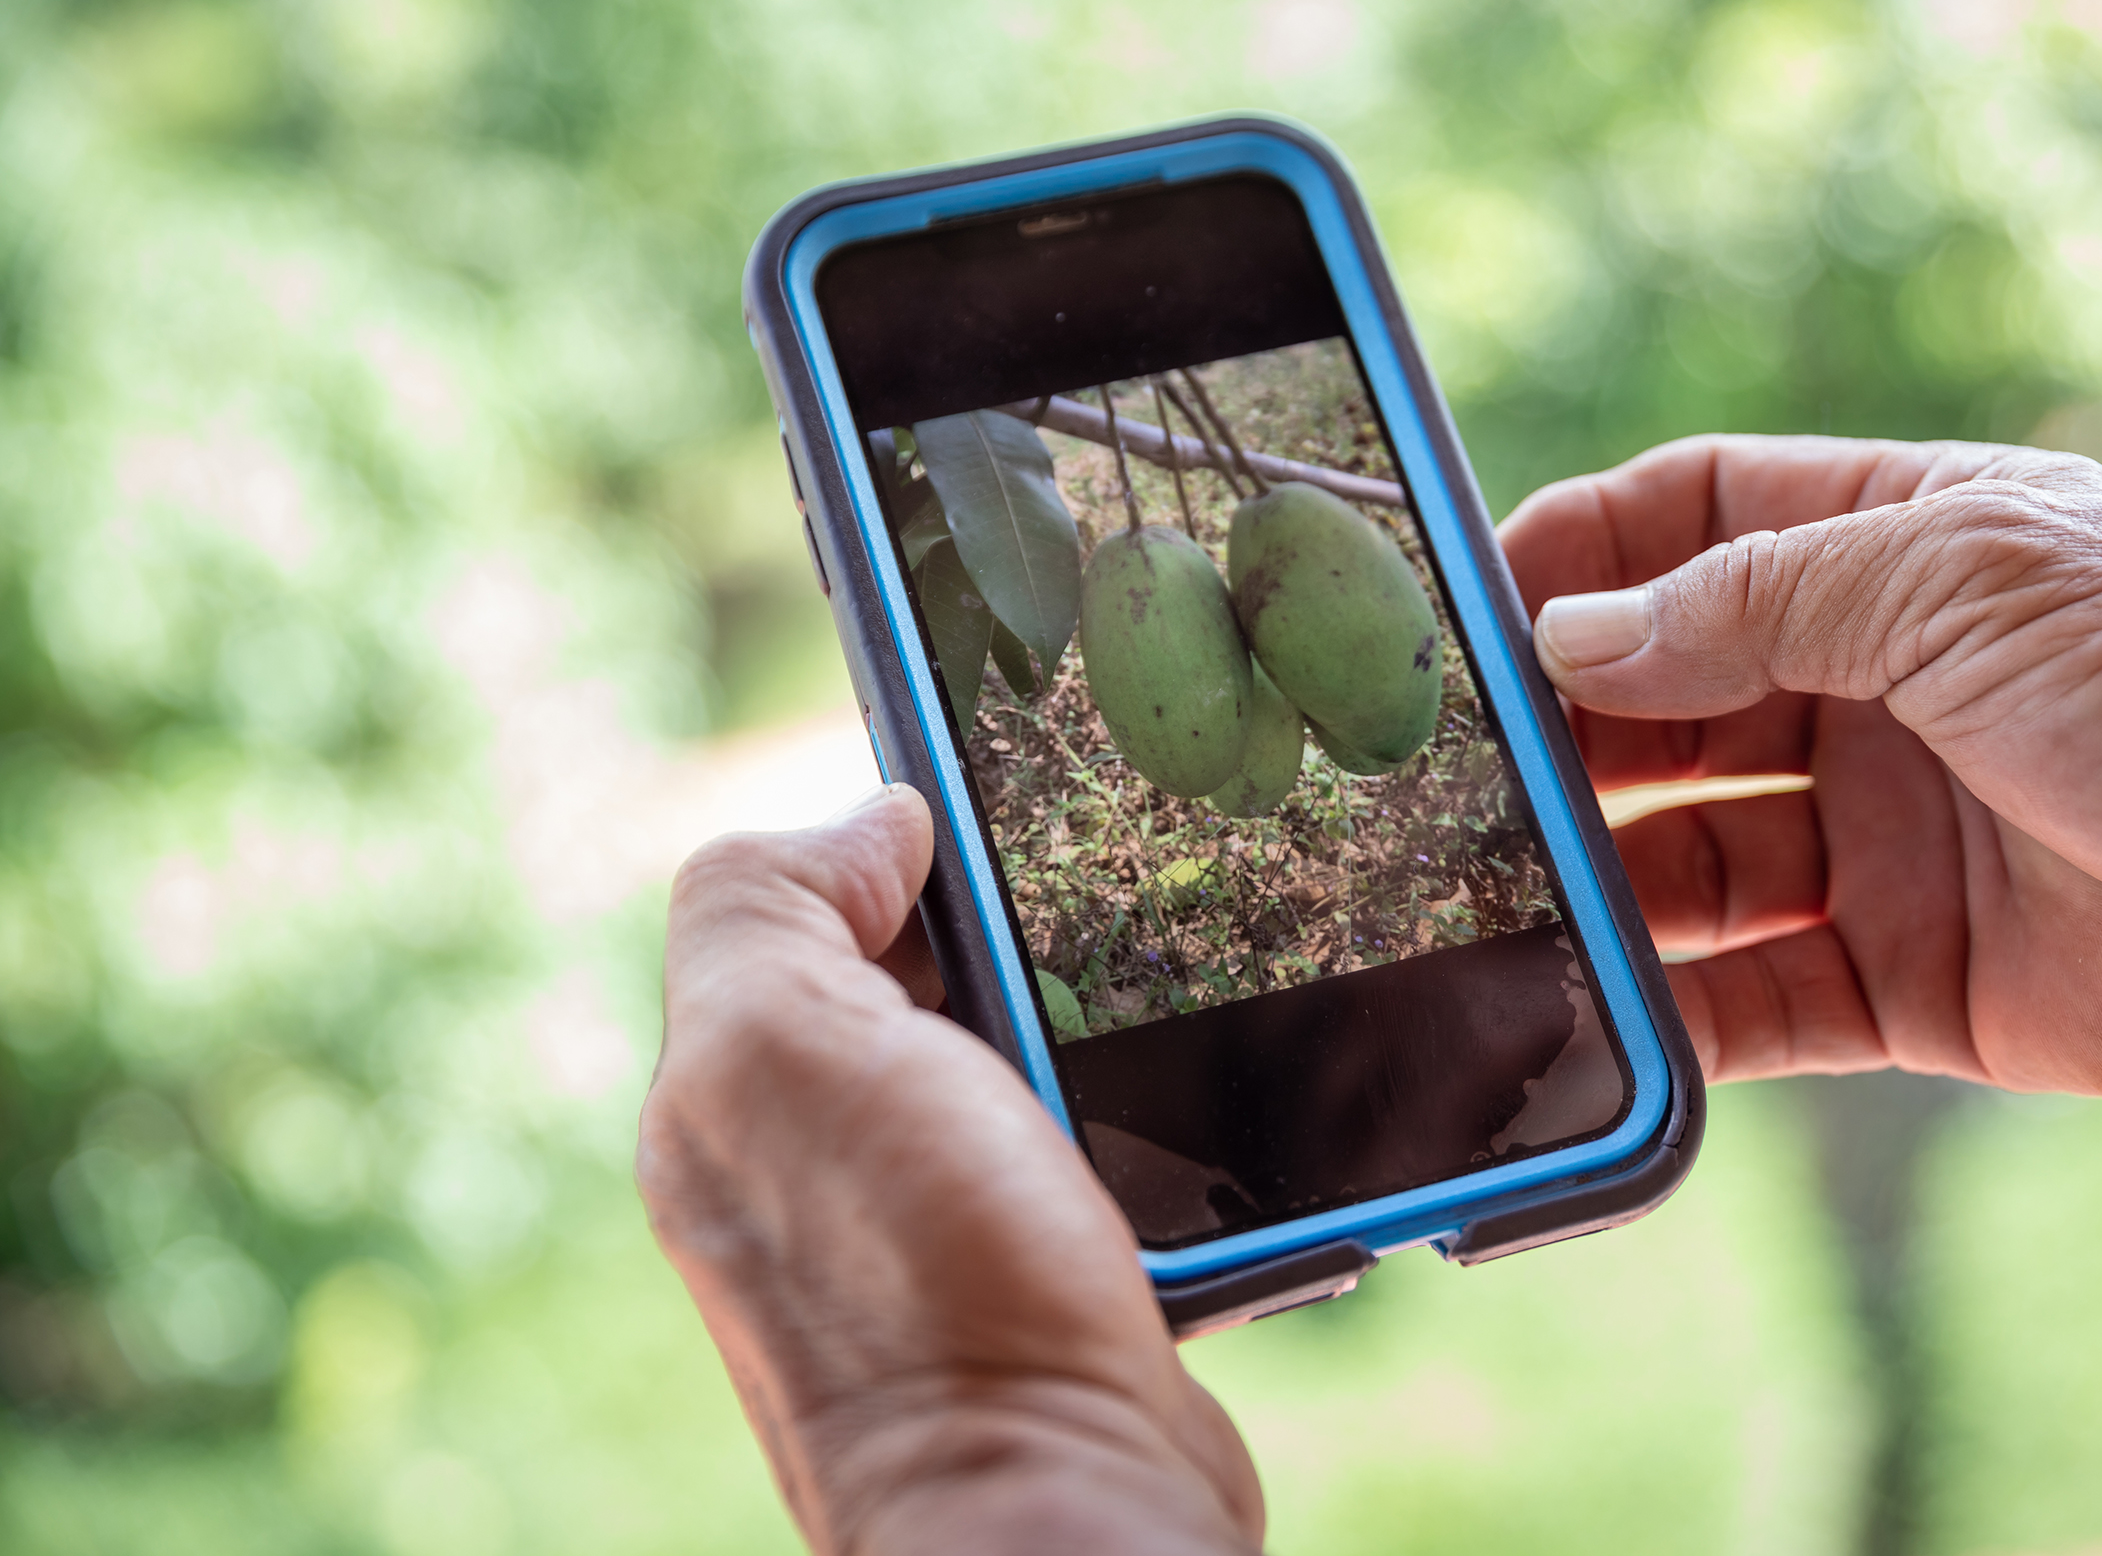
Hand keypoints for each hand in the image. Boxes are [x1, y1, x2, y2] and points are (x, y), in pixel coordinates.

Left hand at [638, 785, 1261, 1554]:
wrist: (1067, 1505)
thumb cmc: (923, 1288)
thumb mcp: (782, 1046)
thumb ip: (773, 901)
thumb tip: (871, 816)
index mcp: (740, 1087)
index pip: (805, 894)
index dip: (894, 829)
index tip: (1008, 788)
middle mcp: (825, 1155)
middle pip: (929, 963)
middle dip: (1018, 924)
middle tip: (1104, 906)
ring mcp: (942, 1223)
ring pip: (1030, 1049)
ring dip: (1097, 1020)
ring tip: (1164, 1001)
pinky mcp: (1054, 1275)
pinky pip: (1105, 1144)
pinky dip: (1150, 1116)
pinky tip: (1191, 1109)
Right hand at [1501, 435, 2101, 1155]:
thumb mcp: (1959, 581)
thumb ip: (1757, 602)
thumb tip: (1577, 632)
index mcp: (1895, 555)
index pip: (1694, 524)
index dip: (1580, 552)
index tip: (1468, 596)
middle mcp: (1872, 692)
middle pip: (1665, 697)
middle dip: (1565, 726)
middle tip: (1460, 764)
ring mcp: (1875, 839)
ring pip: (1685, 855)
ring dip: (1596, 872)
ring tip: (1501, 889)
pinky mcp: (1893, 977)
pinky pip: (1748, 997)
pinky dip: (1669, 1007)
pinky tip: (1592, 1004)